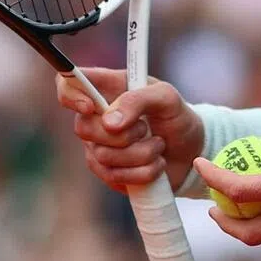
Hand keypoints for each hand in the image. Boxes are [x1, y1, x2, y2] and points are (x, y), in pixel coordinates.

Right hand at [55, 67, 204, 194]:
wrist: (192, 151)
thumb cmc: (177, 116)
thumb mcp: (168, 99)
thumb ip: (139, 100)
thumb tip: (109, 122)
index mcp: (109, 88)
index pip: (68, 83)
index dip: (71, 94)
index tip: (91, 106)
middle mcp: (98, 116)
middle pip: (82, 127)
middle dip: (121, 134)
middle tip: (146, 129)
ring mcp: (99, 145)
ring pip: (102, 155)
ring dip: (140, 153)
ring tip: (159, 145)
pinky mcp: (108, 171)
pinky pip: (114, 176)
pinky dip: (142, 171)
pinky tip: (156, 163)